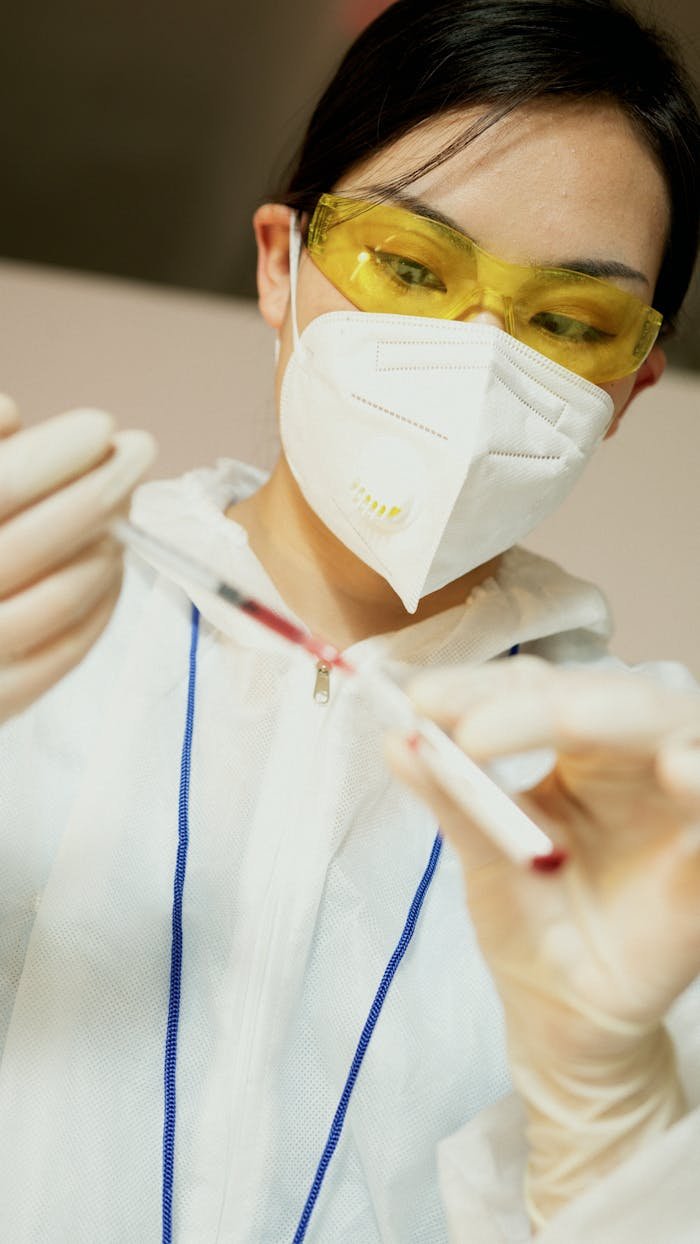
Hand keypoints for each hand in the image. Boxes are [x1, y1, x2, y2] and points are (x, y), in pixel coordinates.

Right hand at [0, 395, 156, 723]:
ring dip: (107, 542)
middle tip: (138, 448)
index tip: (101, 426)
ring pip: (65, 594)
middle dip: (102, 486)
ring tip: (122, 506)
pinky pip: (69, 647)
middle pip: (42, 538)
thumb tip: (10, 413)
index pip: (3, 485)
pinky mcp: (2, 701)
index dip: (57, 452)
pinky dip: (102, 600)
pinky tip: (109, 563)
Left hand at [386, 655, 699, 1222]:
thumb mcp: (482, 855)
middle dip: (542, 706)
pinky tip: (682, 773)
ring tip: (573, 721)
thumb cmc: (529, 924)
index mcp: (583, 751)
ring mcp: (681, 805)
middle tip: (471, 731)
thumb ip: (451, 795)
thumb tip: (397, 738)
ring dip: (631, 719)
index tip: (420, 702)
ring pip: (676, 730)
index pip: (541, 691)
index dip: (484, 686)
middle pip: (609, 699)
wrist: (562, 1014)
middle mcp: (638, 764)